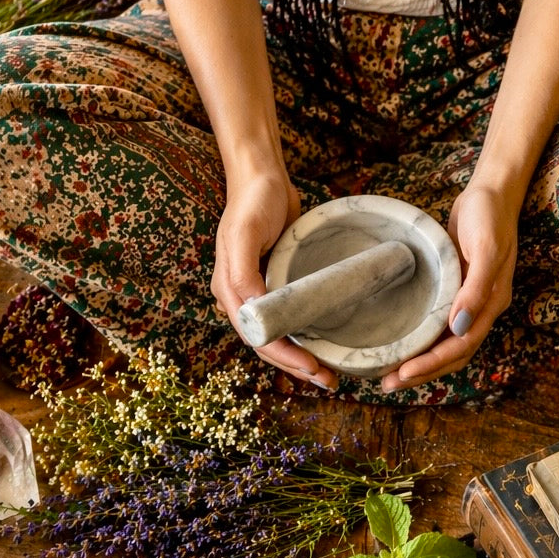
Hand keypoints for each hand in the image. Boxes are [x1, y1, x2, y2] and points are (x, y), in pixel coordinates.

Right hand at [212, 170, 336, 387]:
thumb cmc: (253, 201)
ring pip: (279, 335)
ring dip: (300, 357)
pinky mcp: (275, 283)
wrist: (262, 177)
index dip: (283, 356)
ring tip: (328, 373)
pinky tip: (322, 343)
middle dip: (296, 366)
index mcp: (230, 290)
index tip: (311, 368)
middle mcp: (241, 297)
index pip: (257, 336)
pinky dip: (303, 335)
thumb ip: (243, 269)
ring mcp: (258, 291)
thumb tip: (250, 306)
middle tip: (329, 380)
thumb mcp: (246, 231)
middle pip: (268, 343)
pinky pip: (288, 317)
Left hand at [380, 183, 518, 392]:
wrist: (491, 193)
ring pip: (445, 343)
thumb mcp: (486, 248)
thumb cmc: (489, 216)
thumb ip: (476, 288)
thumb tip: (459, 327)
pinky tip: (402, 343)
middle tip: (387, 384)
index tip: (404, 372)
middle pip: (453, 354)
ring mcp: (469, 301)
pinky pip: (439, 325)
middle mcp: (480, 309)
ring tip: (389, 374)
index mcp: (491, 303)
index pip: (462, 346)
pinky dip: (423, 340)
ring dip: (420, 361)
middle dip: (422, 372)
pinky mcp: (455, 290)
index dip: (433, 364)